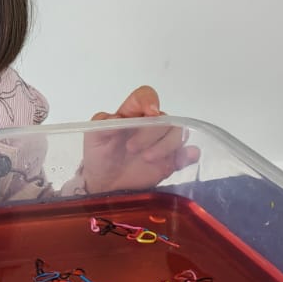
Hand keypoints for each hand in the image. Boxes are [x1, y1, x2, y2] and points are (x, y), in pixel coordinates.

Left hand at [81, 86, 199, 194]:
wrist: (105, 184)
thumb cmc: (99, 156)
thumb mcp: (93, 137)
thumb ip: (102, 124)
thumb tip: (117, 119)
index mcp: (132, 114)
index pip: (145, 97)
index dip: (150, 100)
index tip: (150, 112)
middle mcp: (150, 125)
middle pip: (164, 118)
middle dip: (150, 133)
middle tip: (132, 148)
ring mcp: (162, 143)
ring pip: (178, 133)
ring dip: (167, 145)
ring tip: (148, 159)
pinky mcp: (171, 161)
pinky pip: (188, 154)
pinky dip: (188, 155)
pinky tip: (180, 160)